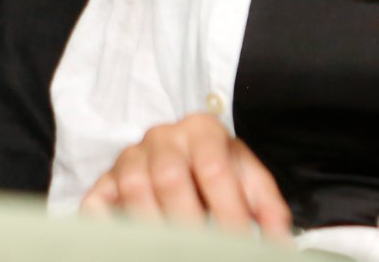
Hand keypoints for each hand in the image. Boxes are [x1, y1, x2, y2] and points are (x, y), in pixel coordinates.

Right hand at [81, 113, 292, 238]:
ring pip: (134, 186)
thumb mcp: (250, 180)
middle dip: (190, 223)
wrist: (186, 151)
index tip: (242, 245)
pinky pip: (98, 198)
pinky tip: (128, 242)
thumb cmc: (221, 170)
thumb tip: (280, 242)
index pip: (214, 168)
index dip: (228, 211)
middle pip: (170, 176)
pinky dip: (107, 222)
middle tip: (206, 252)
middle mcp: (163, 136)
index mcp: (202, 129)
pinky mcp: (107, 179)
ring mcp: (131, 155)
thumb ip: (268, 207)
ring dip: (153, 225)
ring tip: (170, 250)